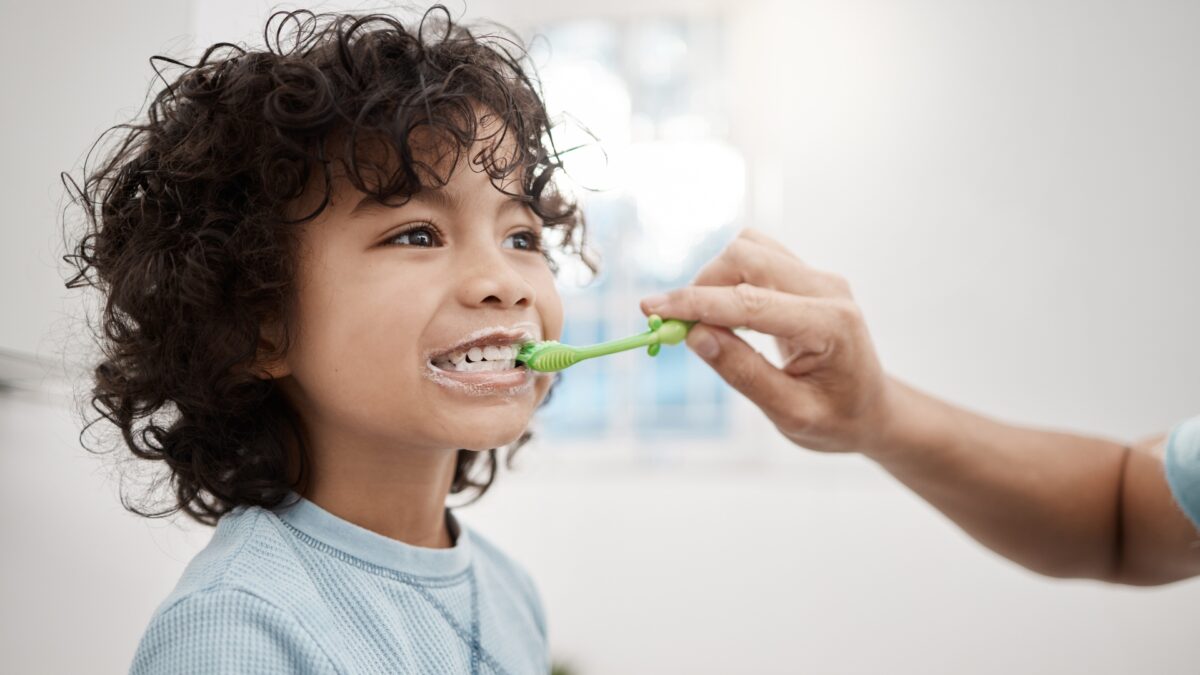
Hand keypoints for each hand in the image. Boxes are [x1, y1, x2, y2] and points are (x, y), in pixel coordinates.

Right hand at [640, 228, 897, 454]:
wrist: (872, 409)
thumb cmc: (837, 419)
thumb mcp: (790, 414)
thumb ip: (743, 373)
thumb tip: (694, 336)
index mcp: (830, 325)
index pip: (749, 302)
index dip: (694, 304)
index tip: (651, 310)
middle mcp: (827, 289)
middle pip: (746, 257)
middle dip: (701, 287)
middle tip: (676, 328)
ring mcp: (818, 278)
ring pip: (748, 249)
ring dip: (714, 280)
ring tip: (706, 325)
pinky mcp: (806, 277)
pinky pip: (757, 257)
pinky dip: (729, 279)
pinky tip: (725, 315)